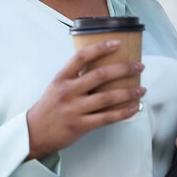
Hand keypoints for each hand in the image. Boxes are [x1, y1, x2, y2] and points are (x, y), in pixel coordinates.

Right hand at [26, 39, 145, 159]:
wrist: (34, 132)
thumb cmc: (49, 106)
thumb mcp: (57, 86)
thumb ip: (75, 77)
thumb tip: (102, 68)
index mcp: (62, 78)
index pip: (82, 57)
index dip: (100, 48)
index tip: (117, 43)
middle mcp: (68, 91)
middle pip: (100, 75)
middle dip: (124, 69)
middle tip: (139, 66)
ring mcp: (75, 109)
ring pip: (107, 98)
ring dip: (128, 92)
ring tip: (141, 89)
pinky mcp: (81, 125)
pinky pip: (107, 118)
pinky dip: (123, 113)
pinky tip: (134, 108)